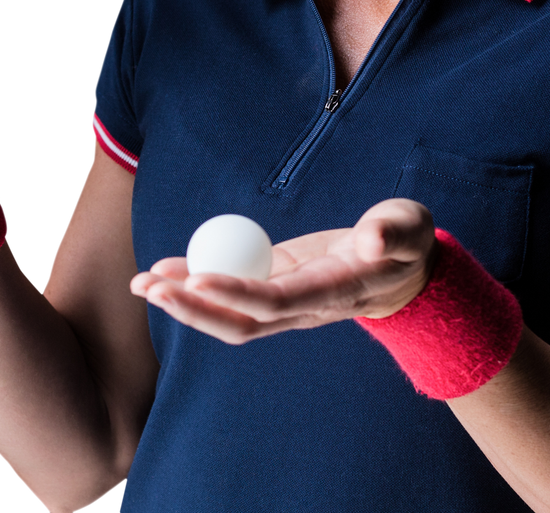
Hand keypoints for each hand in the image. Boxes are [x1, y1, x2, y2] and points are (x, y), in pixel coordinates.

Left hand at [130, 198, 441, 344]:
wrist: (404, 270)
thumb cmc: (406, 242)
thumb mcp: (407, 228)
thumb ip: (391, 232)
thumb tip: (370, 238)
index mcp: (332, 292)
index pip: (277, 300)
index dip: (236, 293)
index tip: (196, 279)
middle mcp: (302, 307)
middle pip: (241, 322)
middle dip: (193, 309)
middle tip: (150, 288)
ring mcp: (285, 301)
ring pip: (229, 314)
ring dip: (184, 301)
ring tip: (142, 283)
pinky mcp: (275, 285)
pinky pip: (231, 291)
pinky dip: (196, 280)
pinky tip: (163, 270)